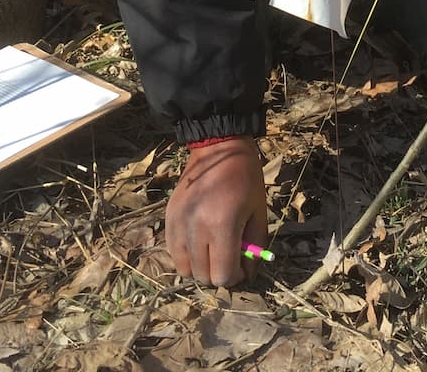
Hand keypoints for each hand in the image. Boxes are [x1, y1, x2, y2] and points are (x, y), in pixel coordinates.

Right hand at [165, 137, 267, 285]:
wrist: (218, 149)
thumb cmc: (245, 178)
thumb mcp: (258, 212)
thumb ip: (254, 247)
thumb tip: (247, 275)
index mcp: (222, 225)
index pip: (223, 276)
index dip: (236, 276)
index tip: (242, 266)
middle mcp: (196, 228)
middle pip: (203, 276)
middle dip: (219, 273)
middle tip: (228, 257)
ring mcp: (179, 224)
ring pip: (185, 269)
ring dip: (200, 266)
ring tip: (212, 249)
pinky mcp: (168, 218)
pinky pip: (173, 253)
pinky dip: (186, 255)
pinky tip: (198, 240)